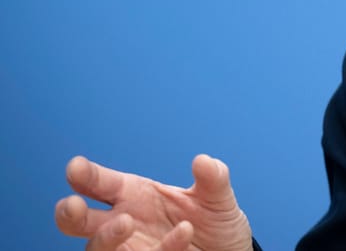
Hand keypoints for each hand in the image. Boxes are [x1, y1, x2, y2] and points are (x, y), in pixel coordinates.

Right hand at [55, 154, 252, 250]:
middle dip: (69, 213)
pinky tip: (184, 232)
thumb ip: (213, 179)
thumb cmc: (214, 223)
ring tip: (126, 221)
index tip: (76, 167)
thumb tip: (204, 161)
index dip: (85, 175)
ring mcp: (130, 249)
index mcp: (133, 195)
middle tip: (72, 206)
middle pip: (79, 221)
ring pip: (97, 248)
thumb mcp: (218, 198)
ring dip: (105, 237)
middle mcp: (123, 223)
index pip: (99, 183)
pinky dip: (161, 250)